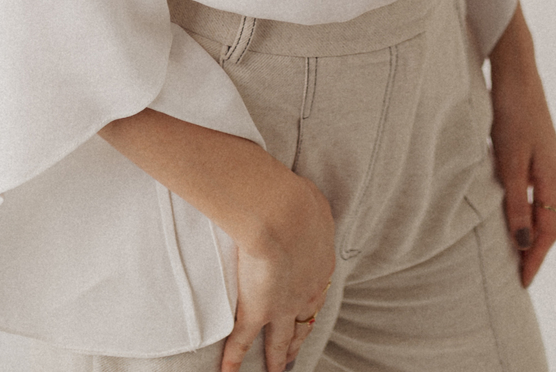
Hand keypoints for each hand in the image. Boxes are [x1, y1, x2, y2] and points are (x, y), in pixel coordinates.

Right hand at [223, 167, 334, 371]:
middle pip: (306, 322)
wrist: (282, 214)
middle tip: (298, 352)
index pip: (318, 291)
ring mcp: (283, 305)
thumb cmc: (298, 200)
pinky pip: (244, 340)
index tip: (310, 310)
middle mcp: (307, 291)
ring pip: (282, 339)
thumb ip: (309, 209)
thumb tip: (306, 200)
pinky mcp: (258, 310)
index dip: (313, 302)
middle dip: (301, 337)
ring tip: (277, 371)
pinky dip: (235, 358)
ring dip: (279, 357)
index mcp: (320, 264)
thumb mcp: (312, 203)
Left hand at [487, 2, 555, 287]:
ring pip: (545, 205)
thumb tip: (524, 244)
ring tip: (517, 251)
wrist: (516, 71)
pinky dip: (529, 209)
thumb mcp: (510, 160)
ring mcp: (547, 158)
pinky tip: (516, 210)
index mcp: (552, 176)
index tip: (524, 282)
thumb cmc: (511, 113)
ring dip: (534, 230)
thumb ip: (517, 202)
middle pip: (551, 221)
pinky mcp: (537, 147)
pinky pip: (537, 189)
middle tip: (521, 274)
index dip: (536, 257)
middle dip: (538, 249)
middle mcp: (555, 170)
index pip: (549, 230)